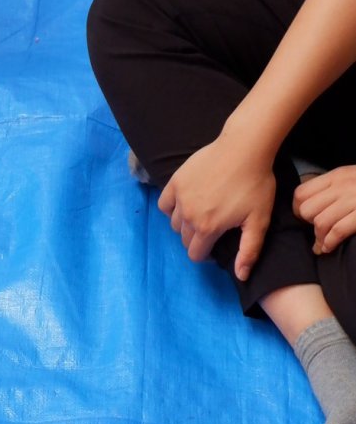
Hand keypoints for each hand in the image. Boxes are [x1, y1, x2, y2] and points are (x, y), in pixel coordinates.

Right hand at [158, 128, 275, 278]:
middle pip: (184, 239)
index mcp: (208, 228)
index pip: (195, 254)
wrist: (244, 147)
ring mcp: (180, 198)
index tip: (216, 242)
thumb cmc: (255, 183)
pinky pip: (164, 203)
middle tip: (212, 226)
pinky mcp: (175, 182)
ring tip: (201, 212)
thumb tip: (241, 276)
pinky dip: (172, 207)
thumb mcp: (259, 219)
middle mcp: (189, 216)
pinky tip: (186, 202)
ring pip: (174, 223)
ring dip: (184, 223)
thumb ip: (249, 250)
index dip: (206, 253)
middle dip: (196, 238)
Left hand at [293, 164, 355, 255]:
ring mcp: (355, 200)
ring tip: (322, 244)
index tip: (305, 219)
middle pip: (307, 210)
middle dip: (308, 225)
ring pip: (320, 222)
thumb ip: (331, 189)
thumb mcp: (351, 179)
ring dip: (319, 238)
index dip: (298, 210)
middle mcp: (344, 186)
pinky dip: (329, 242)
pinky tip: (329, 247)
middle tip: (317, 231)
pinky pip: (337, 231)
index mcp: (338, 176)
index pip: (301, 193)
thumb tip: (304, 207)